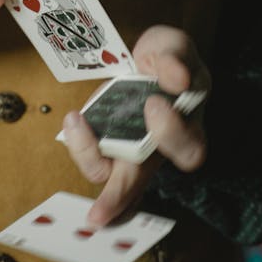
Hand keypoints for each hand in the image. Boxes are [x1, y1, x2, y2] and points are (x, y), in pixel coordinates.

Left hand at [62, 25, 209, 225]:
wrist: (146, 58)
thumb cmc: (166, 59)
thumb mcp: (173, 46)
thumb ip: (174, 57)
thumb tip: (177, 80)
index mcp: (187, 128)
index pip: (188, 150)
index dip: (171, 133)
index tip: (153, 102)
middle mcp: (157, 150)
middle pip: (141, 185)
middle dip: (116, 200)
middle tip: (97, 215)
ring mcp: (129, 151)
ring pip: (108, 178)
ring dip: (89, 157)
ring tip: (75, 122)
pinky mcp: (105, 141)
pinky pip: (92, 157)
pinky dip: (79, 144)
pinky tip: (74, 120)